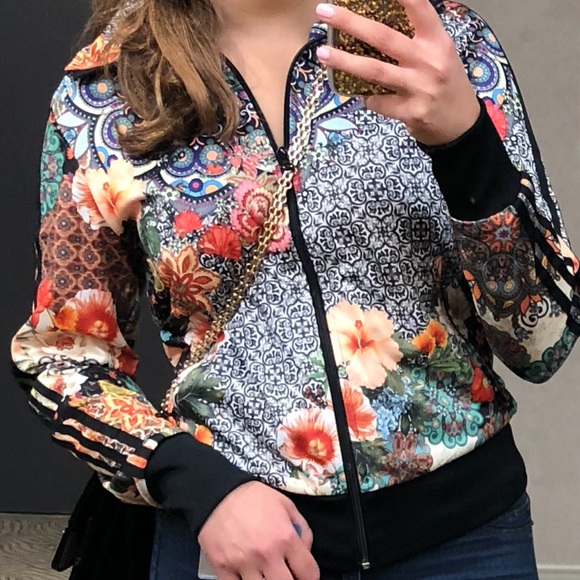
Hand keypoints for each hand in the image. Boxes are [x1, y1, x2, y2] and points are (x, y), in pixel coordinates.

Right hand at [198, 481, 319, 579]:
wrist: (217, 493)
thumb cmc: (253, 498)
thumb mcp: (285, 504)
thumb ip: (301, 528)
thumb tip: (306, 551)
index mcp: (285, 538)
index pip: (309, 573)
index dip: (310, 577)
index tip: (304, 575)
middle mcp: (266, 555)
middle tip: (285, 574)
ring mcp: (243, 564)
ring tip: (266, 573)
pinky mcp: (223, 569)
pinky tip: (247, 576)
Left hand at [315, 0, 480, 145]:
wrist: (460, 124)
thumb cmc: (445, 83)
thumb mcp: (439, 53)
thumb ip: (414, 39)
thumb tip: (371, 26)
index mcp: (436, 40)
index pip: (418, 7)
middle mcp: (428, 60)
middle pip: (384, 37)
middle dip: (351, 22)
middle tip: (324, 12)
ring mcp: (419, 87)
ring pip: (375, 71)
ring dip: (344, 61)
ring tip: (322, 53)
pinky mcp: (410, 112)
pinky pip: (377, 102)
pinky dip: (363, 96)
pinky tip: (354, 91)